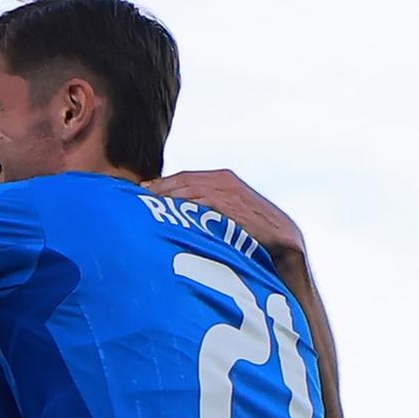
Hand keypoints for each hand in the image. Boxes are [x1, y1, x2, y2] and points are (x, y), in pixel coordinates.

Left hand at [151, 169, 305, 267]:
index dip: (161, 184)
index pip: (184, 177)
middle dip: (158, 189)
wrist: (284, 240)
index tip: (141, 191)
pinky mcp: (231, 205)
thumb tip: (184, 215)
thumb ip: (209, 208)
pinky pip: (200, 204)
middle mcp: (223, 180)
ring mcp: (227, 191)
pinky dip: (182, 208)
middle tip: (134, 197)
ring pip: (187, 191)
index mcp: (222, 178)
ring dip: (165, 198)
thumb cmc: (255, 230)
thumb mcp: (230, 213)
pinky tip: (166, 215)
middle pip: (181, 181)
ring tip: (144, 206)